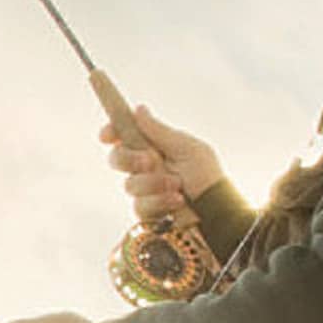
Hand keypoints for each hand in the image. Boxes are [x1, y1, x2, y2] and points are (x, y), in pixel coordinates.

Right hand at [100, 106, 223, 225]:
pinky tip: (176, 201)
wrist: (215, 210)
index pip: (123, 135)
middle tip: (150, 162)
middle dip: (129, 159)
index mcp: (154, 146)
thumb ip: (159, 131)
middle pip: (117, 158)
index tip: (107, 135)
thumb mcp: (186, 148)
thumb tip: (139, 109)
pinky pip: (140, 206)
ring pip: (130, 184)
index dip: (111, 132)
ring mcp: (145, 191)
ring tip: (177, 186)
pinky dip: (159, 202)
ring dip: (154, 184)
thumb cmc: (207, 176)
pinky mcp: (147, 212)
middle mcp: (146, 167)